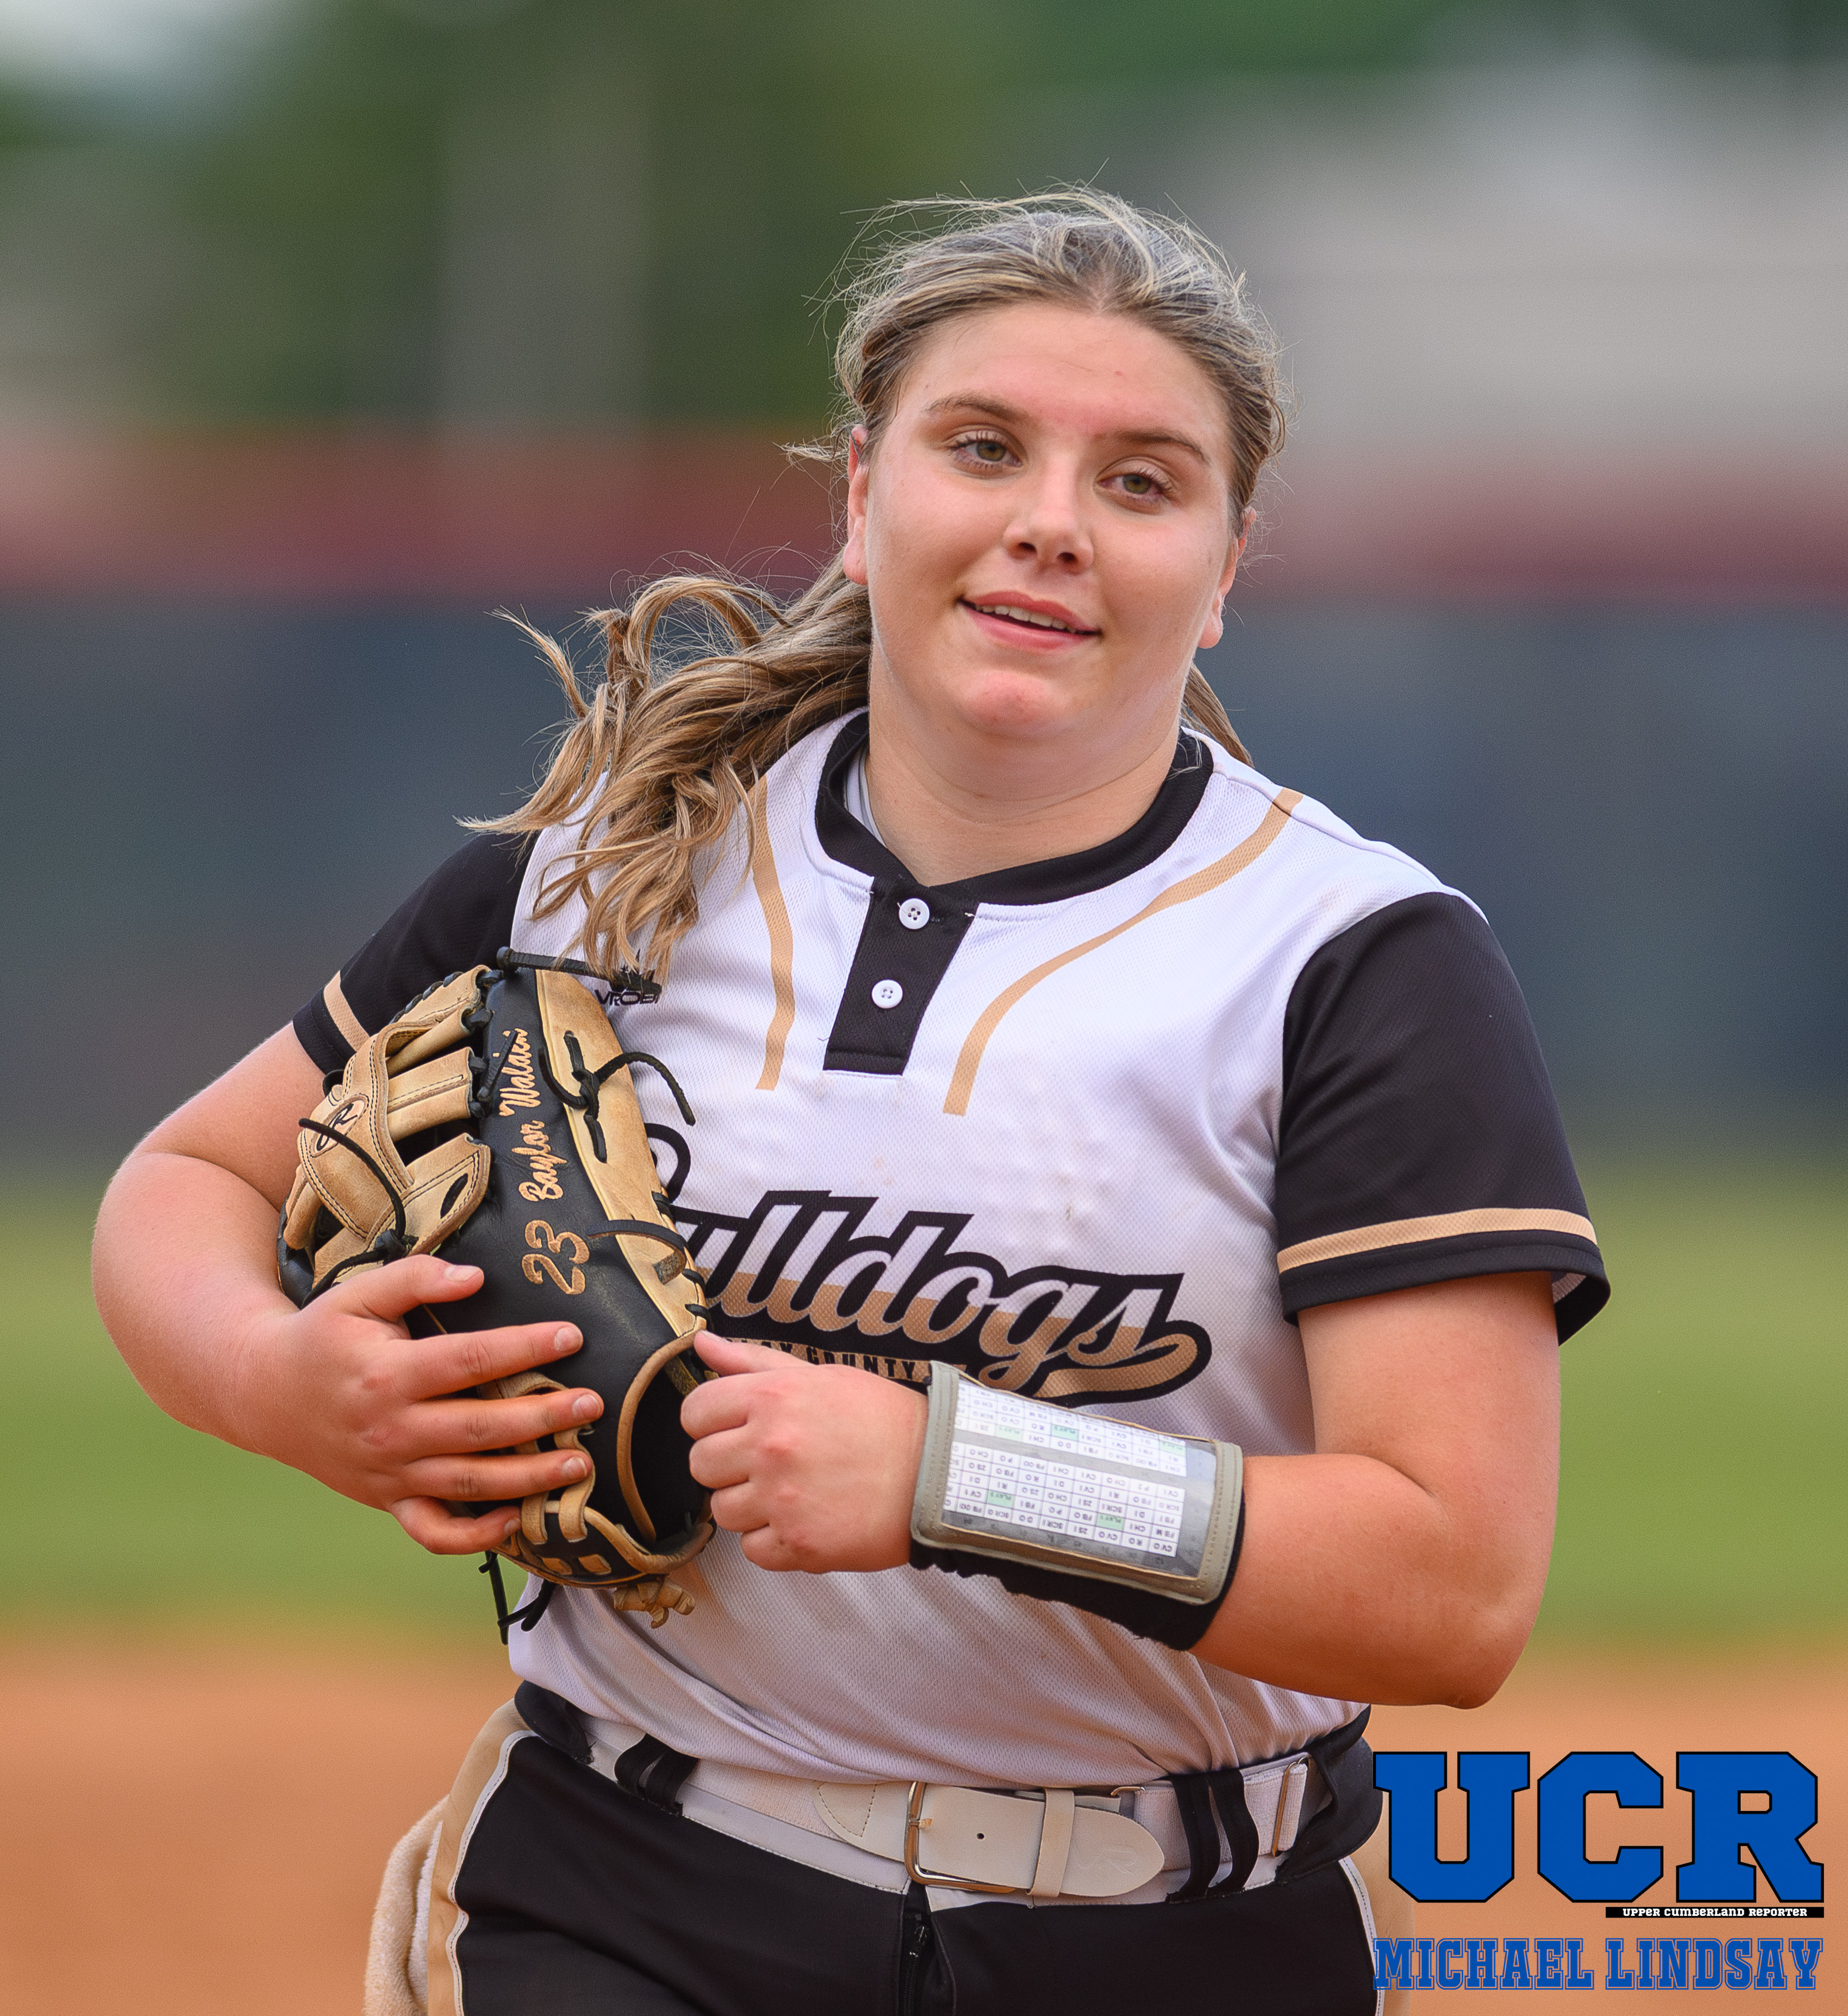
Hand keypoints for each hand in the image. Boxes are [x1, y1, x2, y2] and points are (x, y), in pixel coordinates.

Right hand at [239, 1254, 604, 1554]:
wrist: (265, 1394)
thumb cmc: (324, 1336)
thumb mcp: (359, 1294)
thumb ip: (416, 1279)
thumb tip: (476, 1276)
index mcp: (388, 1374)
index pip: (471, 1360)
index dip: (526, 1349)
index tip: (571, 1336)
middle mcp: (391, 1429)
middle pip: (480, 1428)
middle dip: (543, 1418)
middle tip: (593, 1404)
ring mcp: (390, 1473)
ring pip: (469, 1484)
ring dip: (529, 1478)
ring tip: (581, 1464)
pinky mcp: (387, 1500)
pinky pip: (434, 1531)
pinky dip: (474, 1536)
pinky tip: (515, 1520)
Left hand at [681, 1335, 926, 1572]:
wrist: (938, 1472)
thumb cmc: (881, 1420)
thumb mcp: (819, 1376)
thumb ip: (753, 1362)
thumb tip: (701, 1344)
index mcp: (772, 1398)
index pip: (694, 1413)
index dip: (710, 1422)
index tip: (735, 1429)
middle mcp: (770, 1447)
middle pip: (701, 1465)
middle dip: (727, 1465)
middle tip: (769, 1463)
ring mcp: (782, 1500)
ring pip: (723, 1511)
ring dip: (750, 1506)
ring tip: (793, 1492)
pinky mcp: (799, 1545)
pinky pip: (752, 1550)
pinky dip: (774, 1541)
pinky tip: (805, 1519)